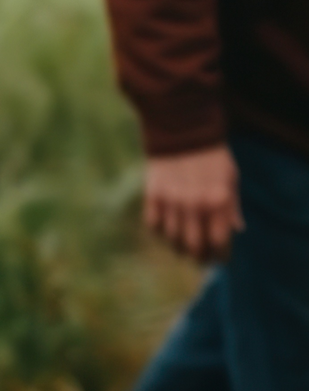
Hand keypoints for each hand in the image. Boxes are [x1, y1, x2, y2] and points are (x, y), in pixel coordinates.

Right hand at [143, 144, 241, 262]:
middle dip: (199, 257)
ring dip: (179, 247)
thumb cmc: (212, 155)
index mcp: (218, 200)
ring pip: (172, 239)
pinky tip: (168, 229)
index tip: (220, 258)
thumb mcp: (230, 177)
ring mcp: (172, 201)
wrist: (182, 131)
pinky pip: (154, 225)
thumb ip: (232, 206)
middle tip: (200, 259)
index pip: (219, 241)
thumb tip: (236, 230)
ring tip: (184, 248)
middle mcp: (195, 204)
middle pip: (194, 246)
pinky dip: (161, 231)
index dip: (220, 255)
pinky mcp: (153, 196)